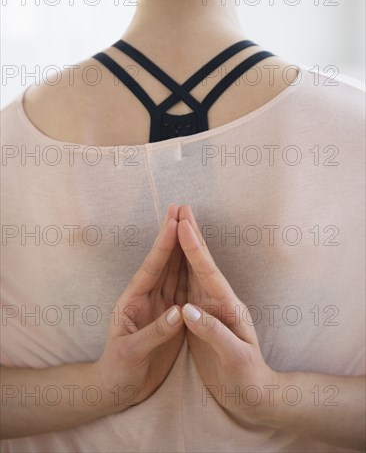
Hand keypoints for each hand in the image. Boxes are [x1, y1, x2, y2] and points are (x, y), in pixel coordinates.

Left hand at [94, 204, 186, 408]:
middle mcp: (146, 298)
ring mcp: (159, 306)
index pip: (151, 268)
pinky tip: (197, 259)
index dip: (163, 245)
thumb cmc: (119, 371)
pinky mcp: (169, 317)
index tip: (174, 222)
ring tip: (190, 225)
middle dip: (172, 235)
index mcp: (133, 302)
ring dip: (182, 248)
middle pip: (163, 262)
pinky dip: (189, 271)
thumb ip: (156, 332)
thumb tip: (180, 311)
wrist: (118, 388)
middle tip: (181, 208)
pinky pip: (182, 289)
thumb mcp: (133, 353)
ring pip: (173, 271)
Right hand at [177, 204, 277, 424]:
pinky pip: (187, 286)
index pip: (207, 271)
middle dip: (191, 235)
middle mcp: (218, 301)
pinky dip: (179, 268)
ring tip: (176, 224)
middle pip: (201, 262)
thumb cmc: (246, 378)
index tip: (183, 224)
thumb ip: (212, 332)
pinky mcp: (201, 318)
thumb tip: (185, 310)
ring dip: (184, 246)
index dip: (194, 248)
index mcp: (227, 306)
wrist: (253, 394)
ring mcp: (209, 308)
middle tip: (180, 208)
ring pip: (193, 270)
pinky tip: (174, 259)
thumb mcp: (233, 358)